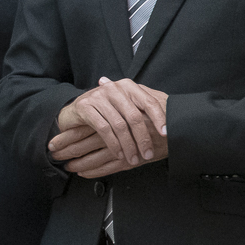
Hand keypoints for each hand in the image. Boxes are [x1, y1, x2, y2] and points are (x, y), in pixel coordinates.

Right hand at [51, 77, 168, 177]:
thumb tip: (170, 121)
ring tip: (133, 158)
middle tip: (148, 154)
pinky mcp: (85, 107)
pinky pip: (104, 129)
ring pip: (119, 125)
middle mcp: (114, 88)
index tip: (166, 134)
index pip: (148, 102)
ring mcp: (98, 96)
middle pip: (134, 116)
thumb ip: (143, 109)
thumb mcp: (125, 106)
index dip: (159, 118)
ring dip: (128, 146)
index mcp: (128, 86)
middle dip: (143, 138)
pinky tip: (118, 154)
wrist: (74, 110)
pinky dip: (113, 144)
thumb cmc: (104, 110)